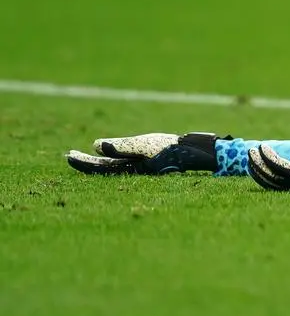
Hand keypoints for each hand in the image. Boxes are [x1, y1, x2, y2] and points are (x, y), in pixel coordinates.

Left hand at [66, 133, 220, 174]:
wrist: (196, 153)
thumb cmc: (171, 149)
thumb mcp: (145, 146)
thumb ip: (122, 147)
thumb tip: (96, 146)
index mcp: (129, 169)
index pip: (98, 168)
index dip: (82, 163)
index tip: (68, 156)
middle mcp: (132, 170)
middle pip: (103, 168)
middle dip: (86, 163)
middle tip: (69, 155)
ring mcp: (141, 166)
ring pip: (112, 165)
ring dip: (96, 160)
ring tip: (84, 153)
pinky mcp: (148, 161)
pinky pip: (124, 161)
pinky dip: (112, 156)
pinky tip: (108, 151)